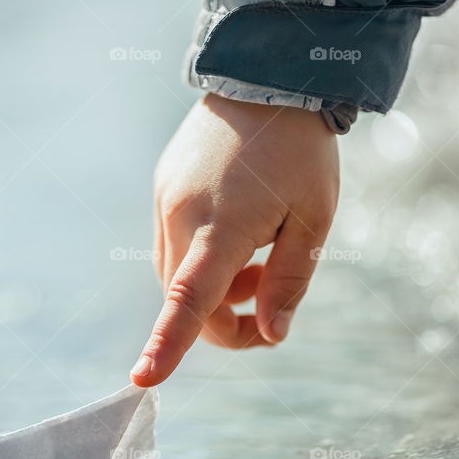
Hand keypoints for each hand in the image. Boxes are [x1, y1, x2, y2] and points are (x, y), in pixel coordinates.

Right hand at [130, 93, 339, 386]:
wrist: (265, 79)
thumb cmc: (300, 151)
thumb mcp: (315, 218)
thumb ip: (290, 281)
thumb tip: (270, 335)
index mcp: (222, 225)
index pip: (188, 299)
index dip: (166, 344)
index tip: (142, 379)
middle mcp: (181, 215)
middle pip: (187, 300)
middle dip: (225, 319)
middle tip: (270, 293)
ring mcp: (165, 200)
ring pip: (176, 275)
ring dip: (214, 289)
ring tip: (260, 257)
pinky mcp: (162, 189)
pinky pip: (172, 245)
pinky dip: (201, 260)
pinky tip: (237, 232)